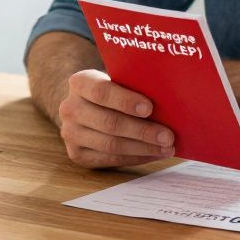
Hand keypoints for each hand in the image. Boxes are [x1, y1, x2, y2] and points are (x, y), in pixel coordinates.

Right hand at [57, 69, 174, 168]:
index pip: (101, 92)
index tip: (149, 108)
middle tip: (168, 136)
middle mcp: (70, 108)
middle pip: (109, 122)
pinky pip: (110, 159)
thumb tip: (169, 101)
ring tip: (167, 147)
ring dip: (143, 148)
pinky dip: (136, 158)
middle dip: (142, 131)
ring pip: (110, 145)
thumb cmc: (115, 90)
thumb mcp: (120, 80)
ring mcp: (70, 133)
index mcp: (80, 83)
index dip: (125, 101)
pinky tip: (154, 154)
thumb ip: (136, 86)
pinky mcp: (77, 154)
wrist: (88, 106)